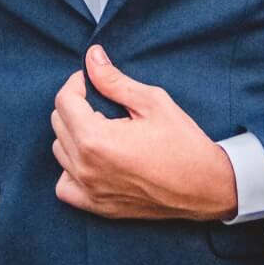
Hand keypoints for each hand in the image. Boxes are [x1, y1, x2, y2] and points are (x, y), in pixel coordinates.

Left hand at [50, 44, 238, 220]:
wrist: (205, 186)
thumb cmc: (182, 142)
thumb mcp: (151, 101)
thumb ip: (114, 80)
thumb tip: (92, 58)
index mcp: (96, 139)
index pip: (65, 101)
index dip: (76, 83)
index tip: (91, 80)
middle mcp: (85, 167)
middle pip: (59, 124)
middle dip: (75, 105)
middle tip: (100, 101)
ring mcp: (89, 190)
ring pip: (60, 151)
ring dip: (73, 133)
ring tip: (101, 127)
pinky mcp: (97, 206)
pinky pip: (65, 186)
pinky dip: (71, 169)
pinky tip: (91, 159)